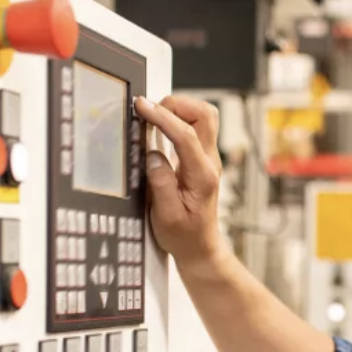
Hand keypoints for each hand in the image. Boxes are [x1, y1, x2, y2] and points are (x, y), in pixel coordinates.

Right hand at [133, 95, 223, 264]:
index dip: (162, 117)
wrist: (200, 247)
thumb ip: (160, 183)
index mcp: (202, 176)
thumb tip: (152, 155)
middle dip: (176, 105)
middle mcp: (210, 162)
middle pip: (205, 114)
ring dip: (178, 110)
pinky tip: (159, 127)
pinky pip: (194, 127)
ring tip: (153, 118)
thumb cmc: (184, 235)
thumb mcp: (166, 216)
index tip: (141, 107)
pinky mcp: (201, 158)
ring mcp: (208, 158)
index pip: (186, 135)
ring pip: (203, 116)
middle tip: (150, 112)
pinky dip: (176, 120)